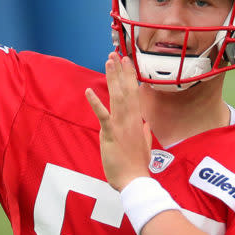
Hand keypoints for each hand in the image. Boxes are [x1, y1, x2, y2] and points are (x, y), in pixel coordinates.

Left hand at [86, 52, 151, 190]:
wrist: (134, 181)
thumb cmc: (138, 165)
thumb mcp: (145, 146)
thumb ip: (144, 133)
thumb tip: (145, 125)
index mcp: (138, 120)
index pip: (134, 93)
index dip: (130, 76)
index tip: (127, 61)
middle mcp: (131, 119)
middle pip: (126, 89)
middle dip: (120, 71)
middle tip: (116, 54)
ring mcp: (121, 125)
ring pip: (116, 96)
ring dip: (112, 78)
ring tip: (109, 62)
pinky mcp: (111, 134)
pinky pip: (103, 116)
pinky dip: (96, 103)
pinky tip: (89, 90)